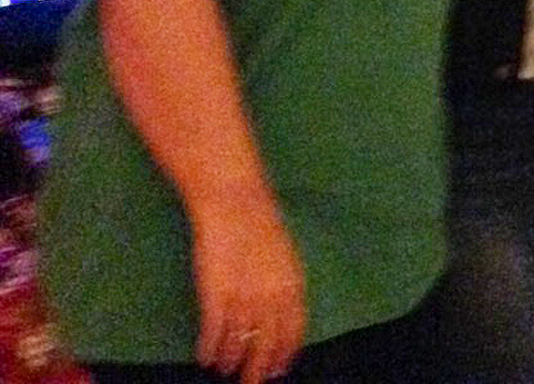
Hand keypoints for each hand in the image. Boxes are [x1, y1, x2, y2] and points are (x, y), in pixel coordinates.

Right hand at [190, 185, 304, 383]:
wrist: (236, 205)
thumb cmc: (261, 228)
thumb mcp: (284, 259)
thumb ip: (284, 288)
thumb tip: (280, 317)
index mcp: (293, 286)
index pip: (292, 332)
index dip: (284, 354)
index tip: (278, 370)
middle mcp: (271, 297)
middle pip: (266, 345)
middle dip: (258, 369)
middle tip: (251, 383)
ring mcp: (243, 297)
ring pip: (237, 343)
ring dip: (231, 361)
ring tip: (225, 371)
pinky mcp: (215, 294)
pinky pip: (213, 332)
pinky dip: (209, 348)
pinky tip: (204, 357)